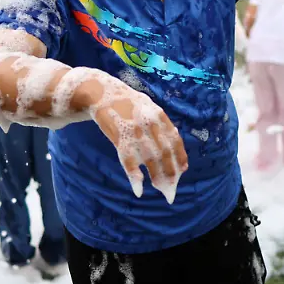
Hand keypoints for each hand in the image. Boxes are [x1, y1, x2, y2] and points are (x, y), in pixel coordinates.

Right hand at [91, 80, 188, 203]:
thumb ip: (160, 121)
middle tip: (171, 189)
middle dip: (170, 173)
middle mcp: (150, 123)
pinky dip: (135, 177)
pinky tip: (139, 189)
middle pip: (165, 153)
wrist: (99, 92)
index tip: (183, 170)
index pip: (174, 140)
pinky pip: (129, 162)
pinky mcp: (119, 138)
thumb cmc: (126, 102)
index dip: (180, 156)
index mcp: (158, 115)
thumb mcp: (147, 105)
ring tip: (162, 190)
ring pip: (151, 160)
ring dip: (157, 178)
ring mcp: (135, 131)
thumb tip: (175, 135)